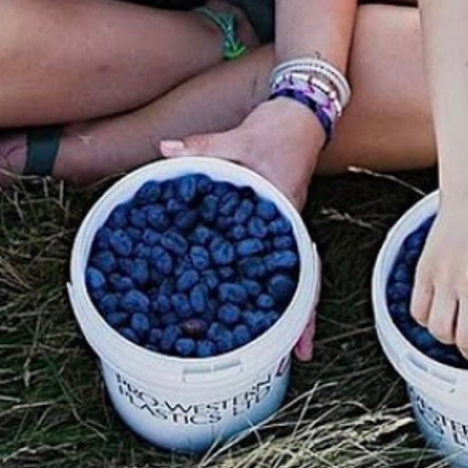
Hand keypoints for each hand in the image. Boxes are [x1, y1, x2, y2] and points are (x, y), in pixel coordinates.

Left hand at [160, 97, 326, 359]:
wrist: (302, 111)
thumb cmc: (278, 127)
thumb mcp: (240, 136)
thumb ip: (202, 147)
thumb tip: (166, 150)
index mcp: (286, 212)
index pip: (298, 267)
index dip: (300, 309)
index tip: (299, 343)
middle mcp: (289, 225)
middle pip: (296, 281)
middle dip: (294, 320)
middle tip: (285, 357)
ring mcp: (283, 225)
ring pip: (287, 273)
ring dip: (284, 305)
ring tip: (276, 344)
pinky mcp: (274, 219)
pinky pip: (271, 256)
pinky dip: (265, 278)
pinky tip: (252, 298)